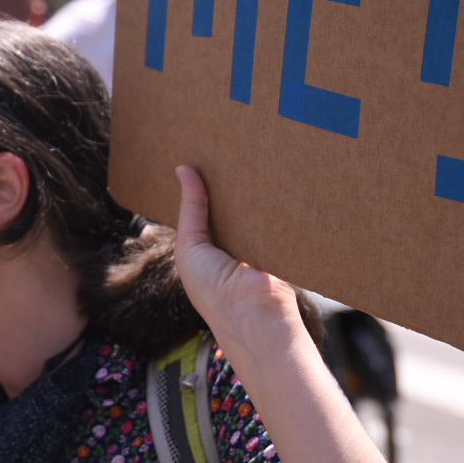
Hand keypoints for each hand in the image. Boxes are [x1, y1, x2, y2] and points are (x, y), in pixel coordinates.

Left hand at [173, 166, 306, 347]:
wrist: (252, 313)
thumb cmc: (212, 289)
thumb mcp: (189, 245)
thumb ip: (190, 208)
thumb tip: (183, 168)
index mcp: (208, 245)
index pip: (206, 207)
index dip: (204, 184)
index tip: (204, 156)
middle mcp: (233, 242)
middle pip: (231, 203)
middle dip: (229, 182)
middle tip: (228, 149)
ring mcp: (258, 240)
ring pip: (254, 206)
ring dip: (252, 189)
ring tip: (249, 155)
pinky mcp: (281, 239)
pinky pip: (276, 214)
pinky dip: (273, 200)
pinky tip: (271, 176)